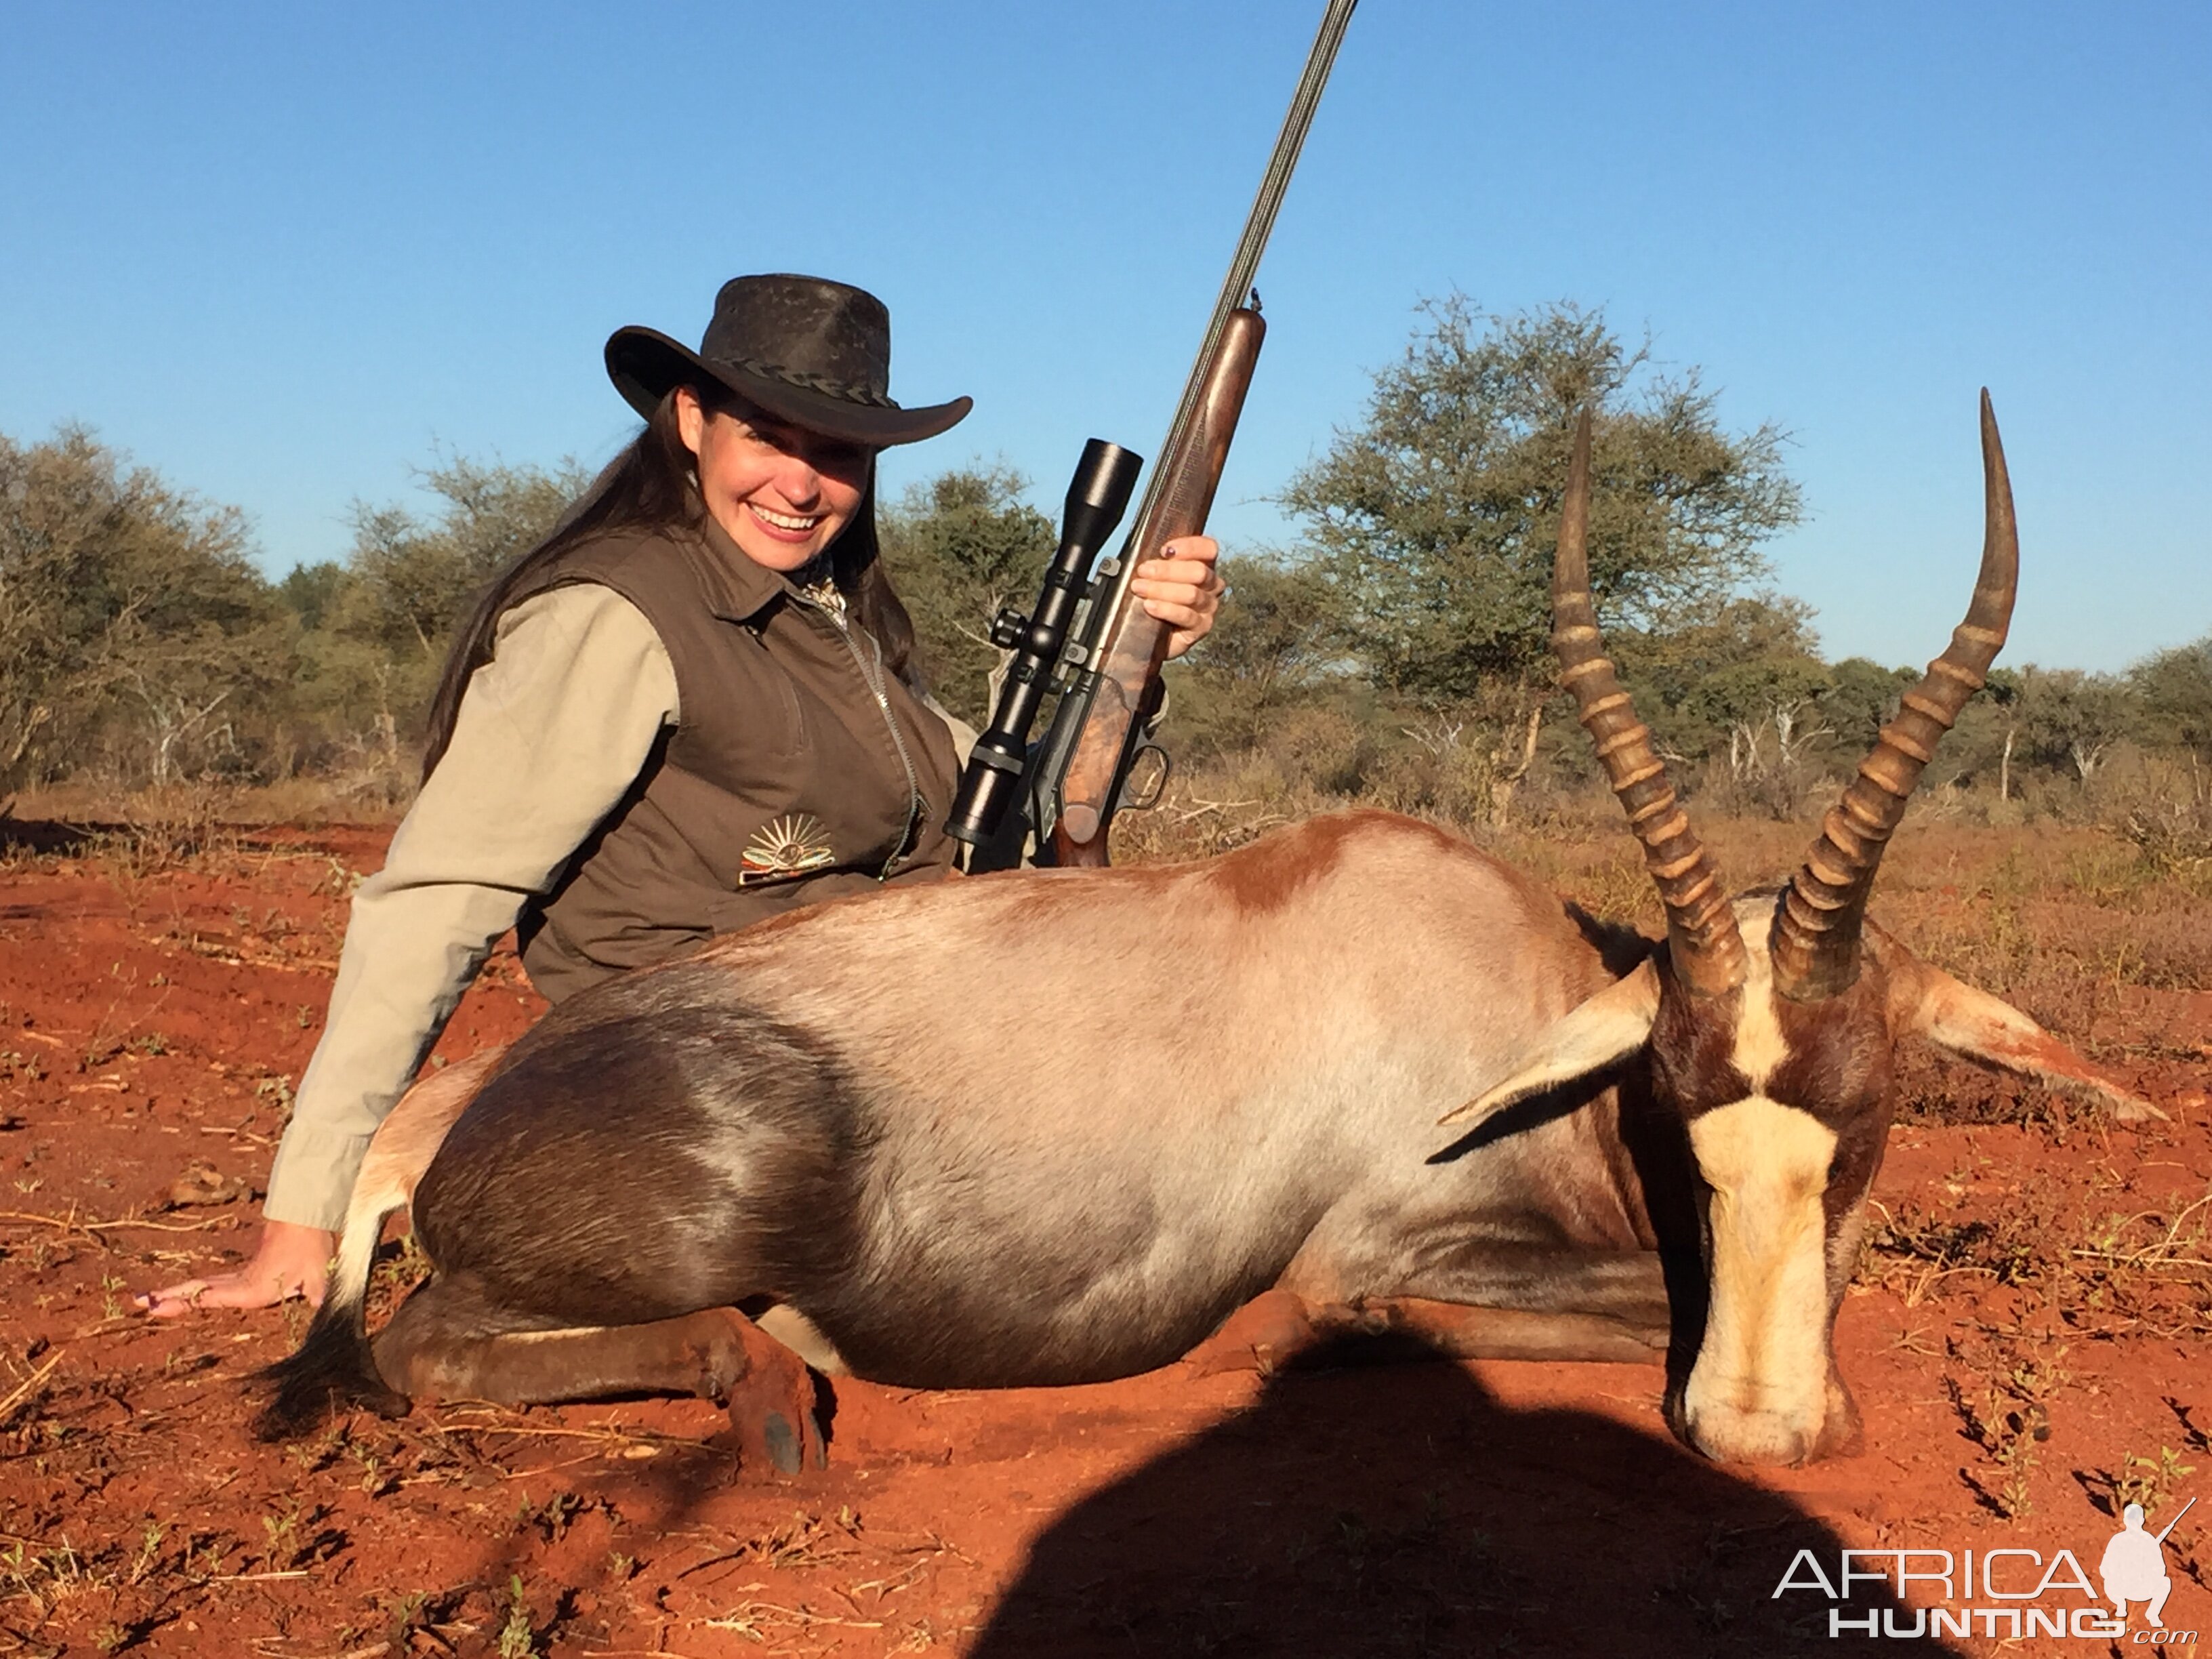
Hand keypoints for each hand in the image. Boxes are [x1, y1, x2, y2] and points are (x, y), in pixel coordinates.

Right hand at [136, 1218, 337, 1318]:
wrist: (306, 1216)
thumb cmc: (311, 1247)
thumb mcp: (320, 1274)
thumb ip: (320, 1294)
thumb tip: (325, 1307)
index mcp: (252, 1287)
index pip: (213, 1296)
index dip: (187, 1303)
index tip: (159, 1306)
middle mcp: (240, 1282)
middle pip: (197, 1289)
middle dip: (169, 1298)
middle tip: (140, 1303)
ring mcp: (240, 1276)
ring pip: (200, 1285)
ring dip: (173, 1293)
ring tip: (144, 1300)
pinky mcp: (245, 1271)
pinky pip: (210, 1283)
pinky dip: (191, 1290)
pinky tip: (178, 1294)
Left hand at [1131, 535, 1224, 659]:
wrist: (1147, 633)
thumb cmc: (1151, 596)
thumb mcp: (1153, 574)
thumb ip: (1157, 560)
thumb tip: (1144, 549)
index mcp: (1204, 564)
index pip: (1208, 548)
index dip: (1189, 546)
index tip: (1164, 550)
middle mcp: (1211, 585)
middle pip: (1199, 571)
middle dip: (1167, 570)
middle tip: (1143, 571)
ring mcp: (1209, 607)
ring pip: (1191, 594)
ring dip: (1161, 589)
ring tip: (1140, 588)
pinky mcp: (1202, 627)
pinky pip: (1186, 616)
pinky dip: (1166, 609)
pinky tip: (1150, 606)